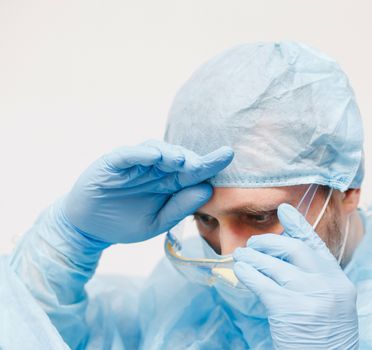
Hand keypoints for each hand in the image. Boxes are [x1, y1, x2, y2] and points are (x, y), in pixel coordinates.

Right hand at [63, 139, 232, 243]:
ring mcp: (135, 164)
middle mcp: (155, 170)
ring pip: (157, 150)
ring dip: (171, 153)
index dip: (211, 162)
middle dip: (194, 159)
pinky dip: (142, 153)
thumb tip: (208, 189)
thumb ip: (180, 207)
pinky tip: (156, 156)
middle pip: (179, 157)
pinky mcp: (114, 163)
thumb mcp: (158, 221)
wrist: (91, 228)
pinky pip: (129, 154)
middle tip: (205, 164)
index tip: (229, 155)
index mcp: (169, 184)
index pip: (194, 171)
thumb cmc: (126, 222)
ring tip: (183, 161)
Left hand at [233, 203, 358, 349]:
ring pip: (276, 265)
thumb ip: (315, 279)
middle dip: (270, 242)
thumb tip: (283, 257)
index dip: (299, 225)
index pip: (317, 246)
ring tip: (240, 255)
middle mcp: (328, 285)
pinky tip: (240, 270)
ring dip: (253, 257)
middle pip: (295, 249)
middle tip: (253, 244)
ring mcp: (311, 296)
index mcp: (339, 282)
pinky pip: (263, 284)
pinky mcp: (290, 310)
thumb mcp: (331, 304)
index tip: (285, 210)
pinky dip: (249, 274)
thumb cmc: (324, 339)